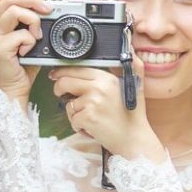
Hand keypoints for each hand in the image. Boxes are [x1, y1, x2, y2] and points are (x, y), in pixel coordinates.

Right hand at [0, 0, 51, 103]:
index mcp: (0, 20)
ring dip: (33, 18)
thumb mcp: (32, 37)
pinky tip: (30, 49)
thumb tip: (52, 6)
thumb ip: (36, 21)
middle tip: (47, 9)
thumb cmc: (24, 64)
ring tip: (38, 33)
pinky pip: (20, 34)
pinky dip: (31, 40)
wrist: (15, 88)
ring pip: (13, 10)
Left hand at [50, 59, 164, 160]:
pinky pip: (72, 119)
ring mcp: (93, 102)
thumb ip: (134, 67)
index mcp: (107, 78)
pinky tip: (91, 128)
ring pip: (68, 104)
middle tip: (60, 94)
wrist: (135, 140)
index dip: (62, 72)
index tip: (55, 75)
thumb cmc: (133, 117)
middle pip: (65, 81)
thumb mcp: (136, 87)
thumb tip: (131, 51)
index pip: (78, 69)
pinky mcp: (88, 117)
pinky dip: (79, 126)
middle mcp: (99, 87)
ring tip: (91, 118)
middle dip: (58, 88)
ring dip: (75, 114)